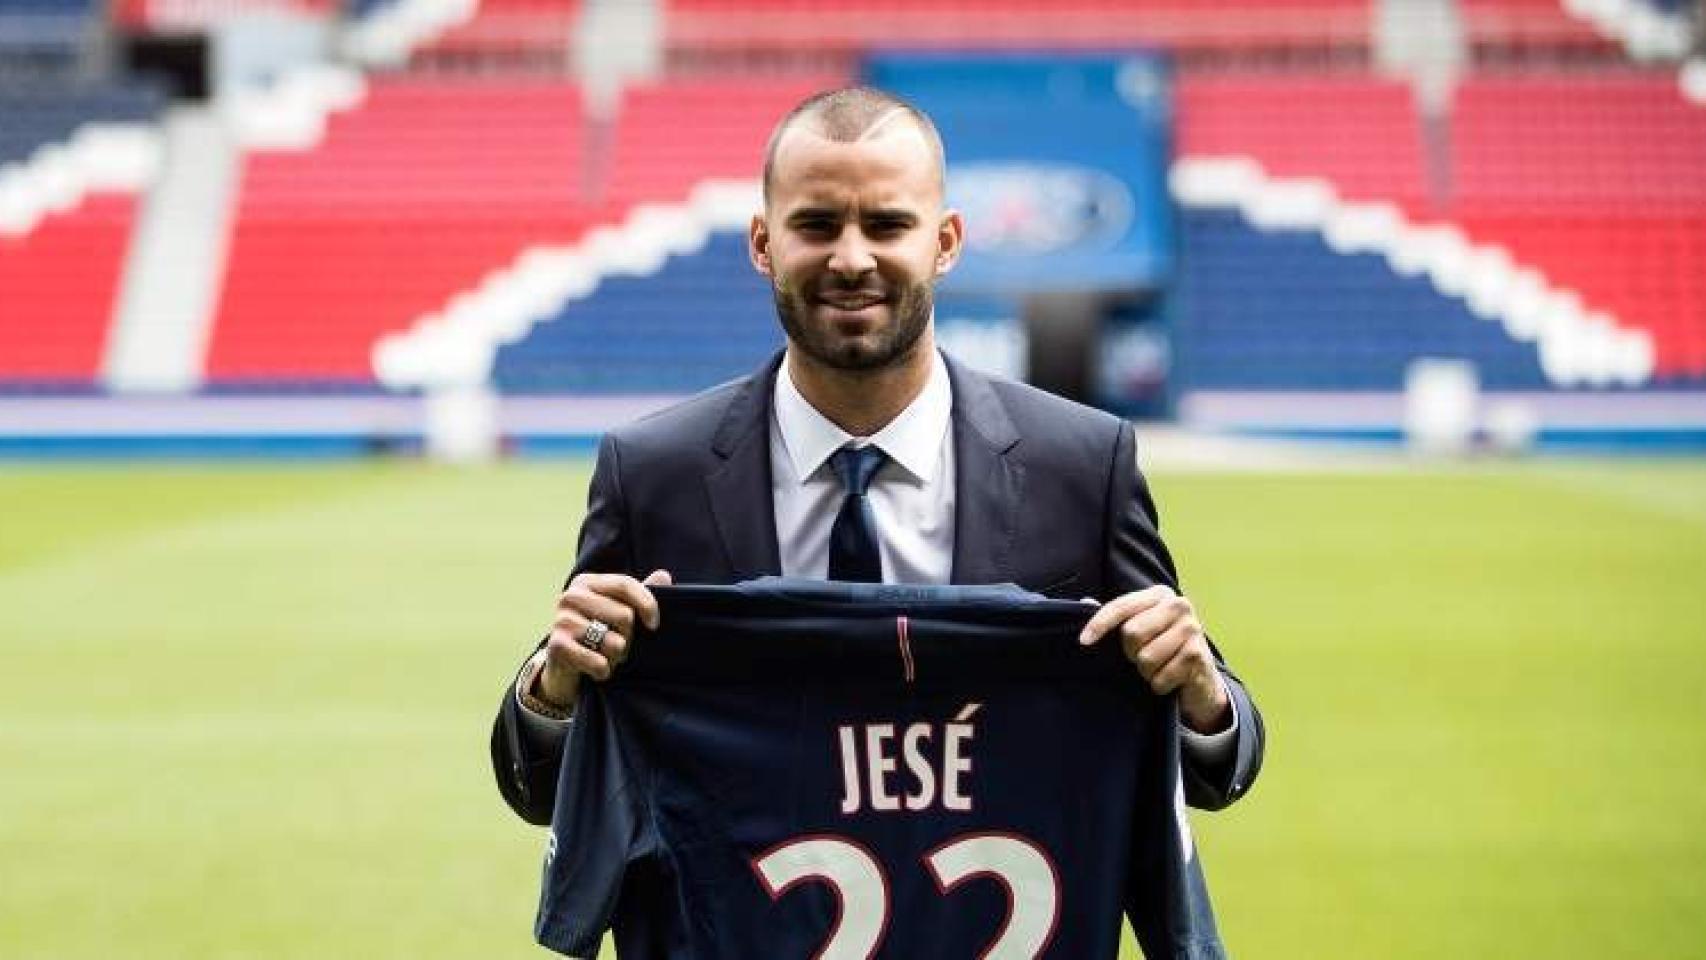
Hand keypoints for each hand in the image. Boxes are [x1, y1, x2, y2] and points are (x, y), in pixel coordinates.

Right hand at [538, 569, 671, 706]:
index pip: (625, 584)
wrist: (563, 665)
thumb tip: (664, 575)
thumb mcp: (618, 611)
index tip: (654, 625)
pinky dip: (604, 671)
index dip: (647, 604)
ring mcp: (562, 620)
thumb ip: (640, 595)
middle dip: (629, 637)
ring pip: (614, 642)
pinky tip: (597, 669)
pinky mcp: (557, 646)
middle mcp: (571, 596)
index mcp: (587, 582)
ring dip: (616, 657)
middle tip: (619, 646)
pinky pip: (598, 662)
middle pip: (624, 615)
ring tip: (606, 656)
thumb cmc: (596, 633)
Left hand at [1078, 585, 1230, 733]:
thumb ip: (1116, 616)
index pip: (1121, 606)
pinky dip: (1159, 684)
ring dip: (1147, 671)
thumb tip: (1085, 603)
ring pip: (1146, 658)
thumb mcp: (1141, 628)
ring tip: (1159, 667)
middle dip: (1131, 652)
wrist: (1201, 679)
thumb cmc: (1164, 649)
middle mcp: (1178, 606)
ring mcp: (1191, 629)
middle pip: (1131, 633)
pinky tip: (1171, 678)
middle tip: (1143, 656)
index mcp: (1160, 595)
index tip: (1084, 641)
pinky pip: (1161, 677)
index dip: (1100, 624)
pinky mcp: (1197, 655)